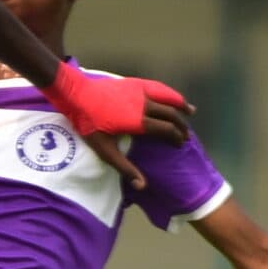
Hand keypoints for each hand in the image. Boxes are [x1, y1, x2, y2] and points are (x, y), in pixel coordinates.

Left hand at [50, 70, 192, 189]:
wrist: (77, 94)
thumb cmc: (89, 124)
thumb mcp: (105, 150)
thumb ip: (125, 167)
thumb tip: (142, 185)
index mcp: (139, 122)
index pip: (167, 130)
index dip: (176, 138)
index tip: (180, 145)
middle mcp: (144, 105)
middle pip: (171, 114)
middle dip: (181, 125)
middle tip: (186, 135)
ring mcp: (140, 91)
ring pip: (168, 97)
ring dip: (180, 105)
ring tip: (190, 111)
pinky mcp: (134, 82)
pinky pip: (157, 87)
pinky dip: (168, 92)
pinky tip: (170, 95)